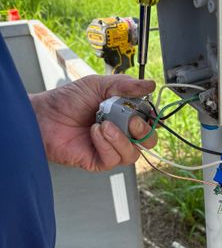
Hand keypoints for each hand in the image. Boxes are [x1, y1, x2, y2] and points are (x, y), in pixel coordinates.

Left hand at [30, 74, 156, 170]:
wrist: (44, 116)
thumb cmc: (67, 101)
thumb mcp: (98, 85)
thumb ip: (125, 85)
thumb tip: (150, 85)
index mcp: (125, 115)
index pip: (150, 121)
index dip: (152, 118)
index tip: (146, 110)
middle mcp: (121, 133)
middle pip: (148, 141)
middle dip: (142, 131)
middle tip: (130, 120)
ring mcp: (112, 149)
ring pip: (133, 153)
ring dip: (121, 138)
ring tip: (103, 124)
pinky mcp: (100, 161)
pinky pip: (114, 159)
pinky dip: (106, 144)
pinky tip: (94, 132)